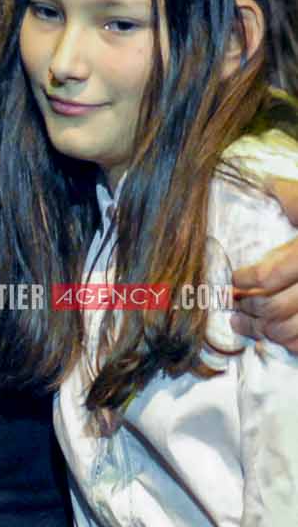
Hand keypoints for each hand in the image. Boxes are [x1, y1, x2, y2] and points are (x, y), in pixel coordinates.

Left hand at [231, 177, 297, 354]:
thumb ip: (295, 197)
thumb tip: (266, 182)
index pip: (271, 274)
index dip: (245, 279)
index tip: (236, 277)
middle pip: (274, 308)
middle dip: (248, 307)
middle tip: (235, 302)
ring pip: (288, 332)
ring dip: (262, 330)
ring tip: (244, 321)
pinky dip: (290, 343)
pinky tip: (280, 333)